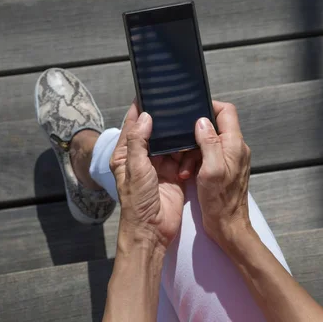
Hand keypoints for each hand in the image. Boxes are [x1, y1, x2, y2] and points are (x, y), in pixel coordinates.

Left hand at [110, 101, 185, 249]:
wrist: (152, 231)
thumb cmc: (138, 202)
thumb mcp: (135, 168)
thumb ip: (139, 142)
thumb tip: (146, 116)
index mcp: (126, 154)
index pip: (133, 125)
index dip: (140, 109)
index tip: (149, 91)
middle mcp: (142, 157)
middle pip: (154, 132)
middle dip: (164, 119)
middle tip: (177, 102)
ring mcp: (160, 166)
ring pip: (171, 142)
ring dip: (179, 134)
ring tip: (189, 117)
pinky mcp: (175, 174)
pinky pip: (183, 155)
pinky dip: (189, 149)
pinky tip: (196, 138)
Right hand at [194, 101, 251, 246]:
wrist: (228, 226)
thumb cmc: (221, 201)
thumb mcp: (211, 169)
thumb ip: (208, 142)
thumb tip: (202, 121)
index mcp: (234, 144)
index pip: (226, 111)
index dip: (209, 106)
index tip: (192, 111)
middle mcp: (235, 148)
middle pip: (215, 126)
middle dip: (196, 133)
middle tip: (183, 144)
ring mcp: (230, 159)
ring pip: (208, 141)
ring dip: (193, 150)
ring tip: (185, 165)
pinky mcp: (223, 169)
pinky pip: (208, 156)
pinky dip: (196, 160)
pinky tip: (188, 172)